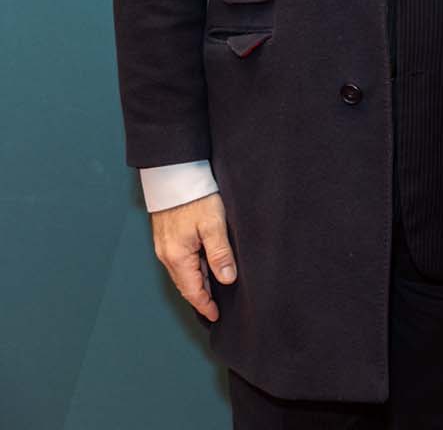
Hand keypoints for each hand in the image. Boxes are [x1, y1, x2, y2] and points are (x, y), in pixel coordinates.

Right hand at [149, 193, 235, 321]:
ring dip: (197, 283)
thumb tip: (227, 279)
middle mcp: (167, 255)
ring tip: (213, 292)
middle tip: (216, 308)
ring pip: (183, 273)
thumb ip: (220, 253)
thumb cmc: (195, 198)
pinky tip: (203, 268)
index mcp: (178, 257)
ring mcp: (165, 246)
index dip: (204, 304)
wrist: (174, 177)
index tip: (216, 316)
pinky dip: (192, 270)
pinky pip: (180, 261)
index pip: (192, 290)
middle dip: (200, 297)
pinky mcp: (167, 237)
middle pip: (186, 284)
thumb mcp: (213, 225)